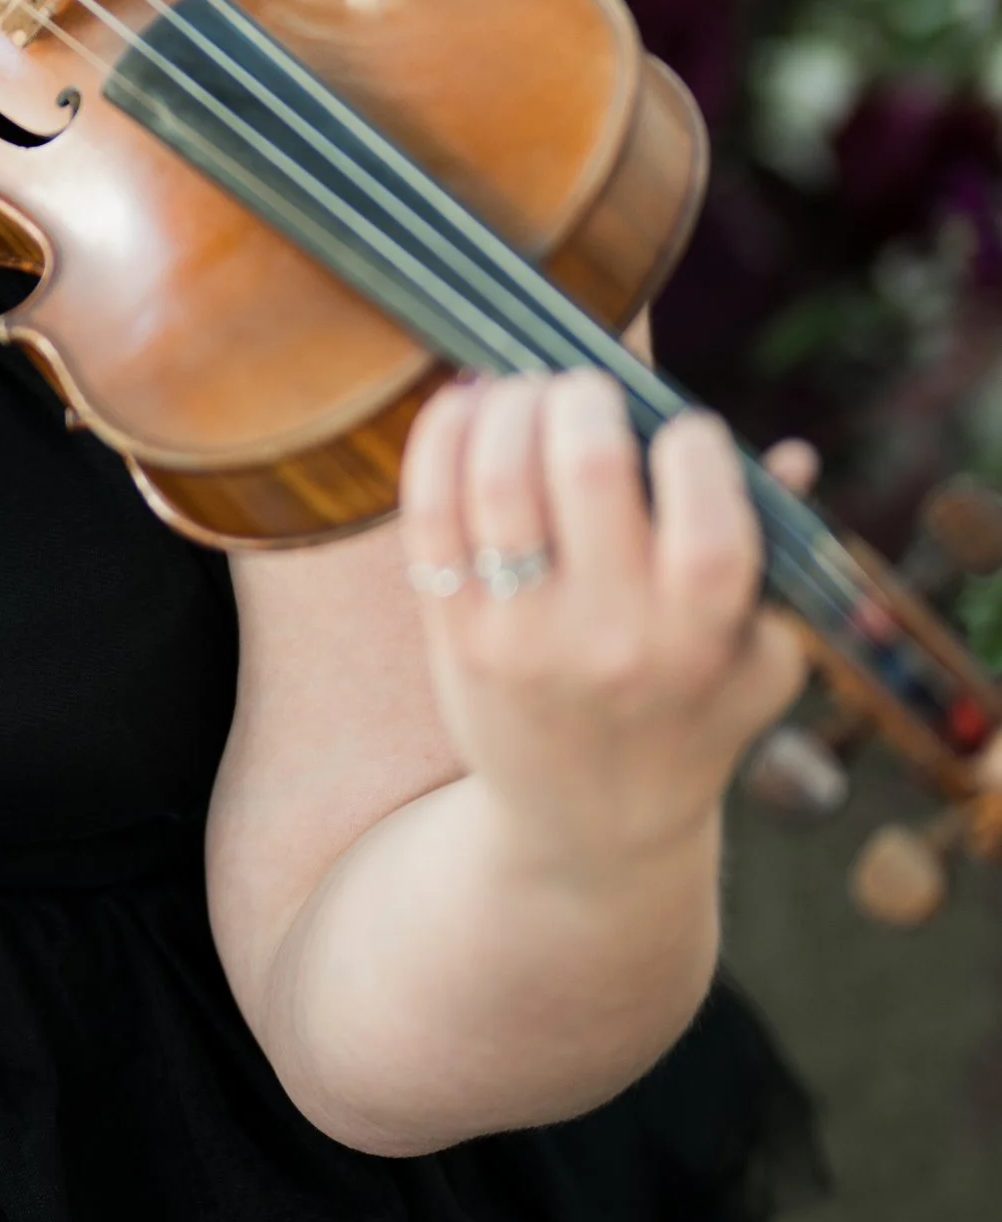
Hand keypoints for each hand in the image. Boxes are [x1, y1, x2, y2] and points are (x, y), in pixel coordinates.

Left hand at [397, 369, 806, 884]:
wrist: (588, 831)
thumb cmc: (687, 723)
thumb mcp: (759, 662)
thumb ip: (777, 561)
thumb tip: (792, 455)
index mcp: (702, 637)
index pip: (707, 510)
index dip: (691, 440)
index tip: (680, 432)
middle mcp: (612, 637)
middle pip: (588, 466)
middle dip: (586, 397)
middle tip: (584, 391)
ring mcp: (523, 637)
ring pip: (499, 480)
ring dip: (509, 406)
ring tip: (524, 391)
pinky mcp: (454, 637)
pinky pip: (430, 516)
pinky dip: (442, 440)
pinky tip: (464, 409)